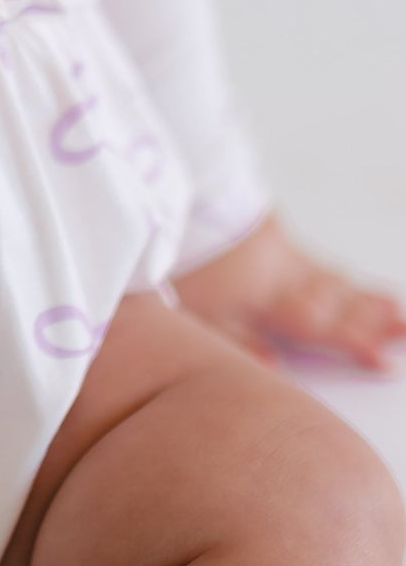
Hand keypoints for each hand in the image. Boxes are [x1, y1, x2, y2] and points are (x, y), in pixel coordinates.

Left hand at [172, 210, 405, 370]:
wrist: (182, 196)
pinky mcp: (270, 240)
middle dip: (374, 320)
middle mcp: (286, 276)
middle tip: (405, 330)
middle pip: (337, 302)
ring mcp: (281, 257)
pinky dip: (338, 276)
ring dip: (365, 298)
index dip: (354, 344)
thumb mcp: (200, 310)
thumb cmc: (185, 260)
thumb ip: (240, 342)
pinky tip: (347, 280)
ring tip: (397, 310)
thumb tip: (276, 369)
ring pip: (331, 281)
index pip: (321, 326)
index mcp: (270, 297)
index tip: (385, 363)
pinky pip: (316, 263)